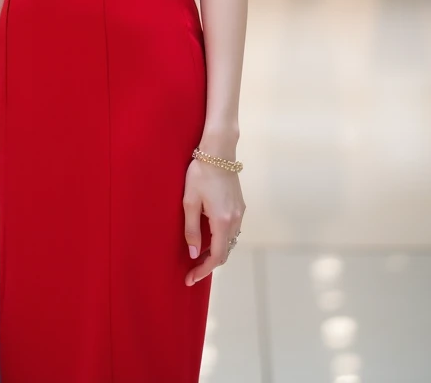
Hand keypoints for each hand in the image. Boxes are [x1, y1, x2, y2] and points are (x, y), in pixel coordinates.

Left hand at [182, 160, 244, 285]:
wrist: (218, 151)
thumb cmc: (200, 173)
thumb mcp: (189, 201)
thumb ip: (192, 229)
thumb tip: (194, 254)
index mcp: (222, 221)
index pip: (217, 256)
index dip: (204, 270)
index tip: (190, 278)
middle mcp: (235, 220)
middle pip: (225, 252)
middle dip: (209, 264)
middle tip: (191, 270)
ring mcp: (240, 212)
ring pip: (230, 241)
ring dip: (216, 251)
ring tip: (198, 255)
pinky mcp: (240, 205)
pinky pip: (232, 230)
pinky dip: (221, 239)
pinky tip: (208, 236)